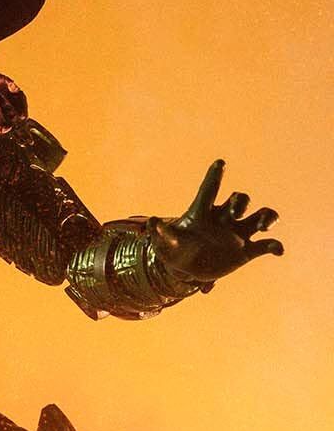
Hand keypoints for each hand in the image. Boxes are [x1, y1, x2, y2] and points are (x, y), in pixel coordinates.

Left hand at [153, 159, 282, 284]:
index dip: (214, 176)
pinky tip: (278, 250)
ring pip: (259, 217)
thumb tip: (151, 222)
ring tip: (263, 226)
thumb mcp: (165, 243)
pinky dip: (274, 245)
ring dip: (266, 218)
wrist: (187, 268)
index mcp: (203, 212)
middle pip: (238, 200)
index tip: (220, 162)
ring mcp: (237, 233)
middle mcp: (224, 218)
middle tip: (233, 213)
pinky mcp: (246, 251)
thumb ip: (160, 233)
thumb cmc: (174, 250)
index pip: (209, 190)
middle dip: (239, 202)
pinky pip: (265, 245)